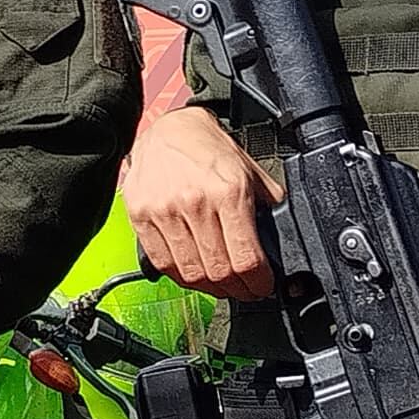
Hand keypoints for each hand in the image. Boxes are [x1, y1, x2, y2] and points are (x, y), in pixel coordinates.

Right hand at [120, 104, 279, 298]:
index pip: (246, 259)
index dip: (258, 282)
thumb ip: (267, 206)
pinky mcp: (141, 216)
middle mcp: (195, 203)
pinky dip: (181, 277)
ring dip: (210, 288)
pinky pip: (163, 263)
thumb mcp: (250, 171)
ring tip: (220, 286)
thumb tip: (277, 242)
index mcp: (229, 192)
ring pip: (191, 273)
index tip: (262, 286)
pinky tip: (193, 274)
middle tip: (245, 290)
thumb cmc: (209, 150)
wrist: (168, 128)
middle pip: (219, 272)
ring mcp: (164, 211)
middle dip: (238, 290)